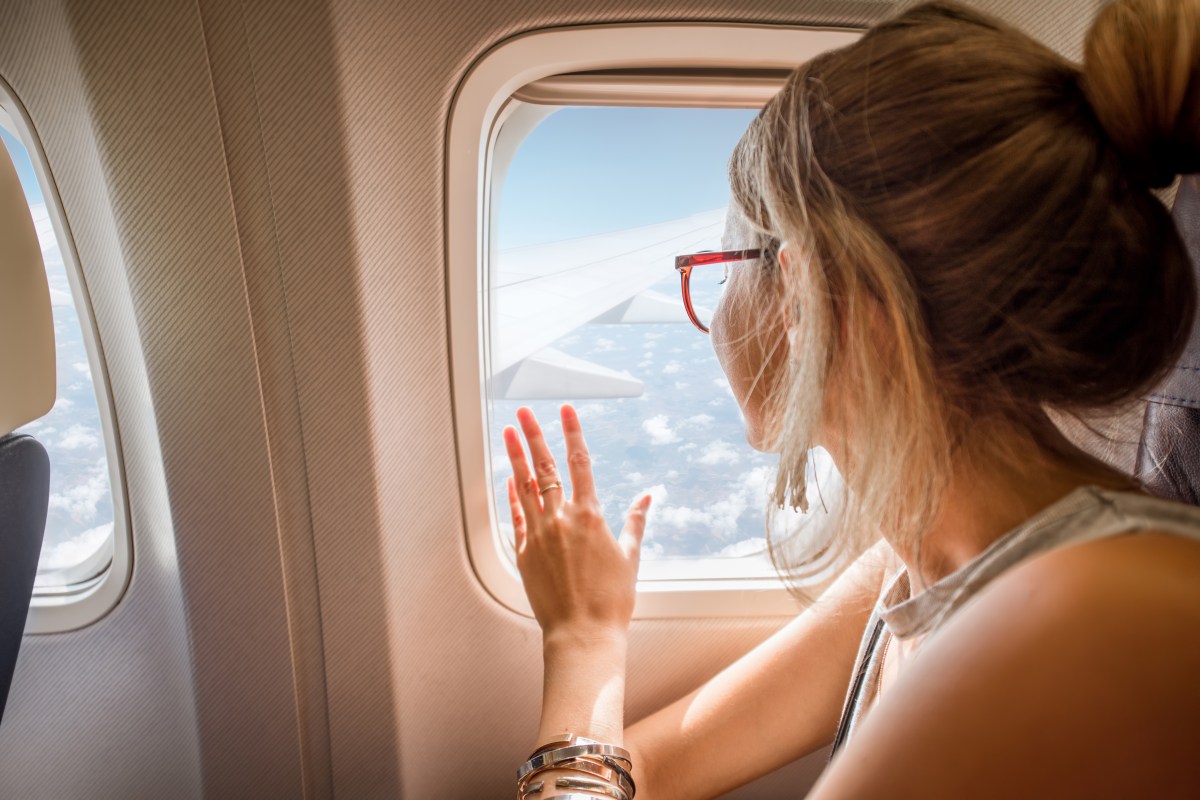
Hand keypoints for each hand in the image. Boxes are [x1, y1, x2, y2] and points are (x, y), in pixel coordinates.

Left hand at [504, 404, 651, 641]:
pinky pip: (516, 517)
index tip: (566, 410)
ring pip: (524, 487)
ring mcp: (539, 535)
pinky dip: (512, 496)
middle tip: (524, 412)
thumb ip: (636, 522)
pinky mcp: (525, 554)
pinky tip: (508, 479)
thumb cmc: (611, 600)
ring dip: (516, 457)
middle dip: (534, 435)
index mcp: (590, 516)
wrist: (583, 634)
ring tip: (507, 432)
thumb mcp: (630, 557)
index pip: (579, 462)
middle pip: (545, 468)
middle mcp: (561, 520)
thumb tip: (648, 497)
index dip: (572, 432)